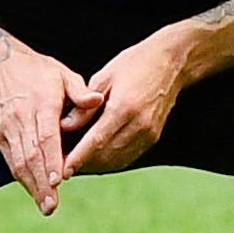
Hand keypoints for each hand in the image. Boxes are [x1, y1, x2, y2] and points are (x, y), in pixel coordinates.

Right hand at [0, 47, 101, 215]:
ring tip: (46, 206)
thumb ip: (80, 90)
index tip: (59, 180)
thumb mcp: (62, 73)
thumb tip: (97, 100)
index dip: (51, 159)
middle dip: (41, 183)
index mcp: (40, 103)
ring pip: (18, 162)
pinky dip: (22, 177)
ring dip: (32, 186)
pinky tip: (34, 192)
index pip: (45, 136)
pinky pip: (10, 160)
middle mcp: (21, 118)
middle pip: (31, 155)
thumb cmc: (38, 72)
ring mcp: (7, 128)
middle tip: (52, 205)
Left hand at [63, 35, 186, 177]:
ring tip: (75, 164)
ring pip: (117, 161)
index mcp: (124, 107)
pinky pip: (128, 157)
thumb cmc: (135, 64)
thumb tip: (66, 126)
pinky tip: (96, 158)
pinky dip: (110, 161)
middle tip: (62, 165)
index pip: (96, 141)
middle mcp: (139, 125)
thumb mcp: (104, 77)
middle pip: (106, 156)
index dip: (78, 158)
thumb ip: (85, 106)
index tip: (63, 170)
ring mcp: (149, 133)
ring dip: (95, 166)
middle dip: (83, 165)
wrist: (171, 62)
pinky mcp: (153, 137)